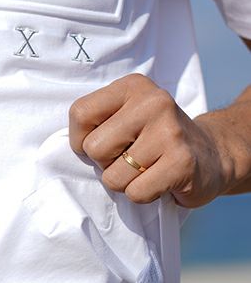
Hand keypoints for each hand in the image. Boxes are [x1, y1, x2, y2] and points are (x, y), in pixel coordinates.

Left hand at [68, 74, 236, 207]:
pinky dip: (143, 195)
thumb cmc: (155, 140)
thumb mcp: (127, 117)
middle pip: (94, 148)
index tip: (103, 145)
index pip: (80, 114)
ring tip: (148, 169)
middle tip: (131, 158)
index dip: (81, 140)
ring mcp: (170, 131)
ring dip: (126, 182)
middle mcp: (153, 102)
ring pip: (113, 177)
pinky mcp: (182, 162)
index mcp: (132, 86)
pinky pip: (135, 193)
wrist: (213, 154)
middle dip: (106, 164)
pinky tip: (160, 181)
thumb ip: (97, 123)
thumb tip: (70, 150)